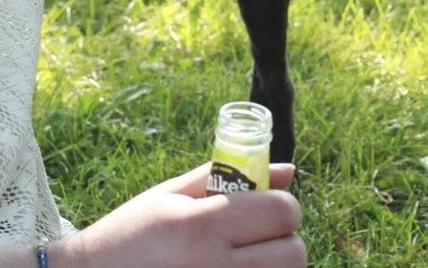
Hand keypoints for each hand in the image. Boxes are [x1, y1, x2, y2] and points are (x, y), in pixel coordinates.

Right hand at [52, 163, 303, 267]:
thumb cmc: (133, 233)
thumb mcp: (170, 195)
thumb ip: (228, 177)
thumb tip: (288, 170)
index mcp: (199, 225)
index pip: (280, 212)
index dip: (282, 204)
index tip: (266, 206)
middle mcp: (214, 266)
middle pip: (294, 253)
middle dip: (283, 239)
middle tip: (256, 234)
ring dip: (275, 265)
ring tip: (242, 256)